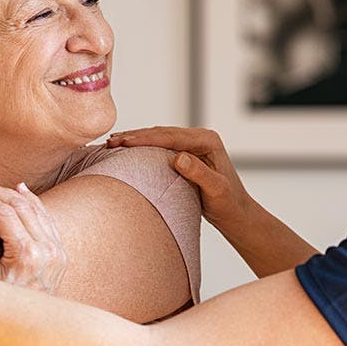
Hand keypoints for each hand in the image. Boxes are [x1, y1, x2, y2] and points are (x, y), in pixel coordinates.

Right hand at [0, 180, 66, 293]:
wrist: (25, 327)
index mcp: (26, 255)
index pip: (4, 213)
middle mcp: (47, 250)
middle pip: (20, 206)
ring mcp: (57, 250)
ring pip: (35, 209)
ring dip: (12, 194)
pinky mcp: (60, 252)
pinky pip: (47, 218)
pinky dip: (33, 202)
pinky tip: (19, 190)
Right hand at [107, 126, 255, 230]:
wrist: (235, 212)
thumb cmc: (228, 204)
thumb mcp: (216, 191)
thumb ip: (199, 173)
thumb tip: (178, 157)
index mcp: (207, 141)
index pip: (171, 136)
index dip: (145, 139)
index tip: (124, 142)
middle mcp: (200, 138)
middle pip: (162, 133)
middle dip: (135, 136)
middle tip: (111, 141)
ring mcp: (193, 144)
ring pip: (159, 137)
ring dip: (136, 139)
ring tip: (113, 142)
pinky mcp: (186, 153)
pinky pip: (161, 146)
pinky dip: (143, 146)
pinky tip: (127, 149)